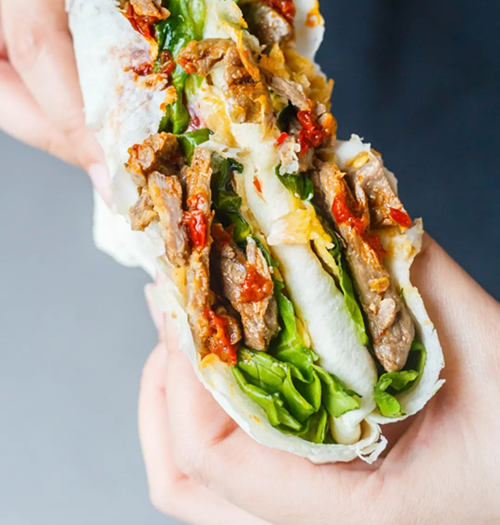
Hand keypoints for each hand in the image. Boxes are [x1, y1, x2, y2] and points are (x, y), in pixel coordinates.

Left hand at [139, 235, 499, 523]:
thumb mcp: (490, 355)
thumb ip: (425, 282)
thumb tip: (360, 211)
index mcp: (350, 508)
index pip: (214, 457)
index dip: (186, 370)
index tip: (183, 299)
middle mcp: (318, 522)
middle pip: (186, 481)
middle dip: (164, 388)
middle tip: (176, 312)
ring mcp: (313, 512)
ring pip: (203, 482)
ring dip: (180, 399)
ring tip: (193, 331)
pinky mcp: (320, 490)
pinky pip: (241, 464)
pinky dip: (219, 406)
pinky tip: (241, 356)